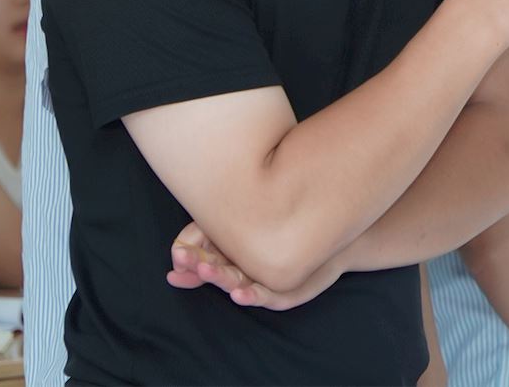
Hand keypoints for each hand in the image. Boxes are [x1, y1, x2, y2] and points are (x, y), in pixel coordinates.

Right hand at [166, 221, 343, 311]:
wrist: (330, 233)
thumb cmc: (286, 222)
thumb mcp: (247, 212)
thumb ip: (221, 213)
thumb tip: (191, 217)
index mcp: (229, 254)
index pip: (199, 258)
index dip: (187, 258)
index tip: (178, 252)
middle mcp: (242, 271)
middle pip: (213, 272)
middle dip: (197, 266)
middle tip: (182, 260)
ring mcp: (262, 283)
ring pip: (234, 284)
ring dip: (218, 279)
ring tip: (204, 270)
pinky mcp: (284, 293)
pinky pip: (265, 296)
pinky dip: (250, 296)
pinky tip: (238, 294)